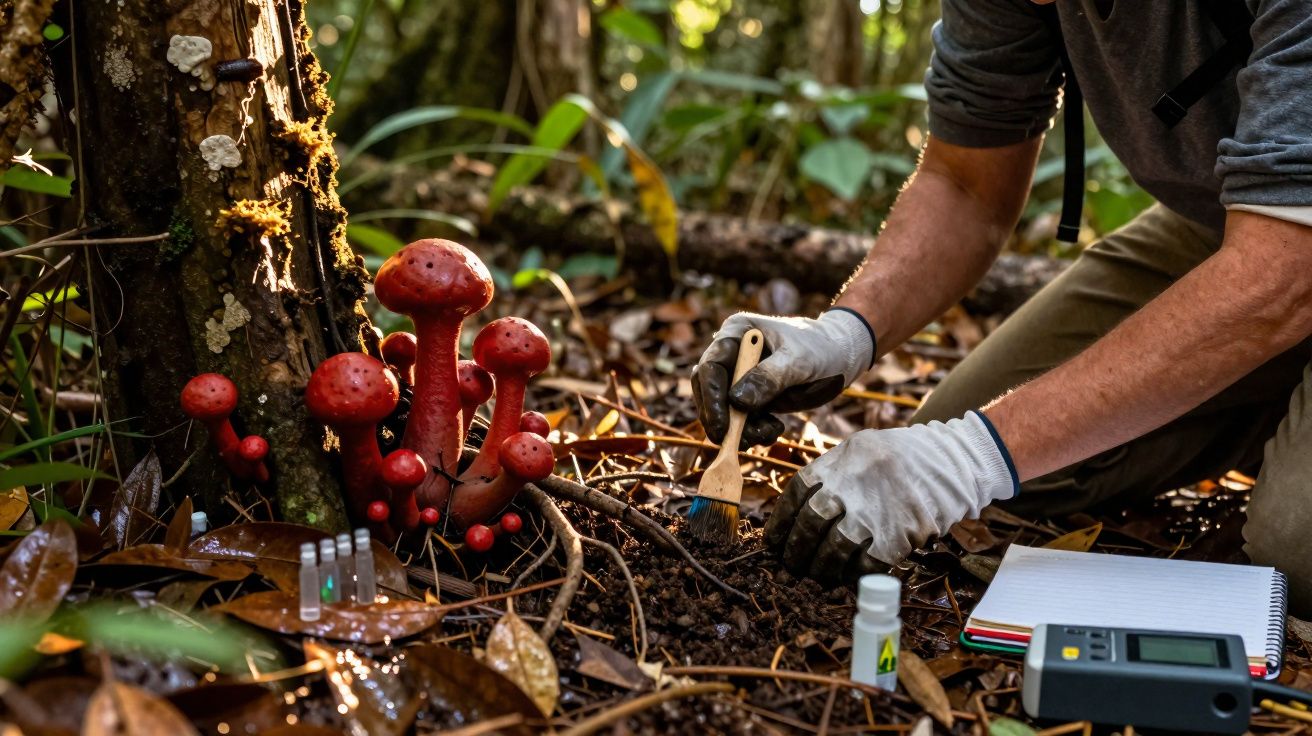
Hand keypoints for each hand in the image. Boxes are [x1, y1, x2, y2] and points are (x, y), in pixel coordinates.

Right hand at [693, 309, 875, 447]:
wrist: (841, 356)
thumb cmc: (821, 348)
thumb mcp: (798, 361)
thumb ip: (768, 378)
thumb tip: (736, 401)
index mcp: (737, 333)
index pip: (711, 366)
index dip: (711, 398)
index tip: (722, 425)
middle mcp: (732, 354)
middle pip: (708, 390)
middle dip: (721, 418)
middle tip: (735, 441)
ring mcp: (739, 376)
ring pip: (722, 409)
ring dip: (739, 429)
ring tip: (768, 433)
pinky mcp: (750, 396)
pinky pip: (740, 419)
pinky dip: (751, 431)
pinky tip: (772, 431)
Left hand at [763, 411, 1017, 583]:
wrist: (955, 462)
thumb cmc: (903, 457)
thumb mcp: (860, 449)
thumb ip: (831, 474)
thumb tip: (799, 510)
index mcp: (839, 461)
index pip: (796, 493)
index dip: (780, 522)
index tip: (773, 542)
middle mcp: (851, 485)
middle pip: (810, 523)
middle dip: (796, 550)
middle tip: (790, 566)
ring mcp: (874, 511)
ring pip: (834, 549)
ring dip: (821, 567)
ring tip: (816, 576)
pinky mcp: (897, 536)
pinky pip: (866, 564)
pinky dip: (853, 575)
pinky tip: (847, 579)